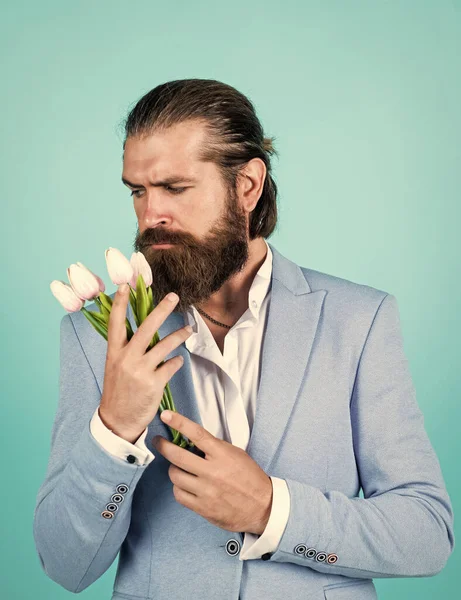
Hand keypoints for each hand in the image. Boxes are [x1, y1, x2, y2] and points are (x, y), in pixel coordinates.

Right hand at [99, 287, 192, 442]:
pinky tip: (178, 360)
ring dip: (180, 335)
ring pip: (165, 345)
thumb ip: (127, 349)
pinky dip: (177, 361)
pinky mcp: (154, 383)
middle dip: (161, 310)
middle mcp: (126, 358)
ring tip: (189, 330)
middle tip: (174, 296)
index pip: (116, 323)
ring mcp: (141, 371)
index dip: (120, 304)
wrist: (117, 421)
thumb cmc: (118, 391)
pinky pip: (172, 365)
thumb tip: (145, 331)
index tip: (125, 285)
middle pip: (146, 328)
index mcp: (114, 352)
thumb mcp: (115, 367)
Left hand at [152, 410, 272, 534]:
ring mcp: (206, 491)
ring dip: (174, 469)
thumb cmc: (249, 477)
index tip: (166, 415)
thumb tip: (191, 440)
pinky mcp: (202, 507)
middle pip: (177, 456)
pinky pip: (179, 494)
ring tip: (179, 468)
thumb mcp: (236, 454)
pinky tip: (185, 485)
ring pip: (175, 475)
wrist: (262, 507)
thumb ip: (214, 447)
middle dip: (163, 446)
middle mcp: (212, 472)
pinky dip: (179, 487)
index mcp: (222, 454)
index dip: (178, 422)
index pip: (196, 434)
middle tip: (159, 442)